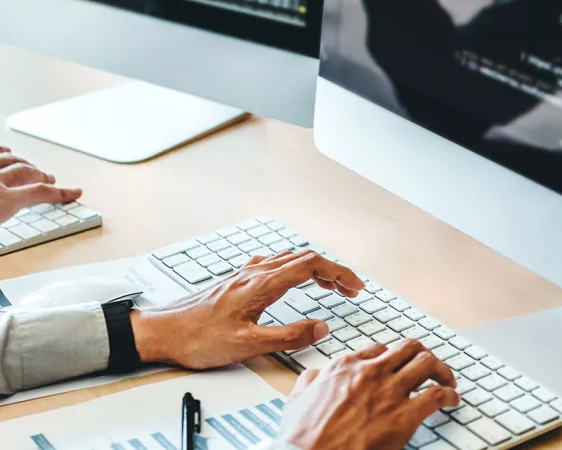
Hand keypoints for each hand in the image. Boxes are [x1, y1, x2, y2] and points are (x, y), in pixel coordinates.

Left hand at [0, 146, 82, 222]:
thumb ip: (10, 221)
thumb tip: (16, 252)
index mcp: (2, 201)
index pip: (40, 193)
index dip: (61, 193)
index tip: (74, 192)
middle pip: (27, 172)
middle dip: (43, 176)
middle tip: (51, 180)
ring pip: (9, 159)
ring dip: (25, 162)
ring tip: (32, 165)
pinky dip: (3, 151)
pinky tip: (7, 151)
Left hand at [130, 250, 364, 368]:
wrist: (163, 330)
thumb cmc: (199, 338)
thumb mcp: (248, 345)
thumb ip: (289, 336)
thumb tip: (321, 328)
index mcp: (263, 284)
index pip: (311, 266)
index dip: (338, 273)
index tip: (356, 286)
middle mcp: (256, 272)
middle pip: (304, 258)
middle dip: (332, 270)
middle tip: (350, 289)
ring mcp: (246, 273)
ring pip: (289, 259)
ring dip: (314, 268)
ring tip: (330, 286)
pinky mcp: (238, 280)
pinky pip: (273, 264)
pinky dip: (294, 269)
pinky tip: (291, 280)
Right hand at [278, 341, 458, 449]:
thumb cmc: (302, 436)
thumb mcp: (297, 398)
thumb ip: (310, 380)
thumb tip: (316, 375)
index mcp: (345, 365)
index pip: (378, 349)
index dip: (392, 357)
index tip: (398, 366)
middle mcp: (370, 371)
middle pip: (408, 348)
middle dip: (423, 355)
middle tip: (430, 367)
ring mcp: (388, 391)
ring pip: (426, 362)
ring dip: (441, 369)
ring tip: (447, 380)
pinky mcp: (403, 417)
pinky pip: (437, 395)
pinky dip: (450, 395)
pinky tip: (452, 401)